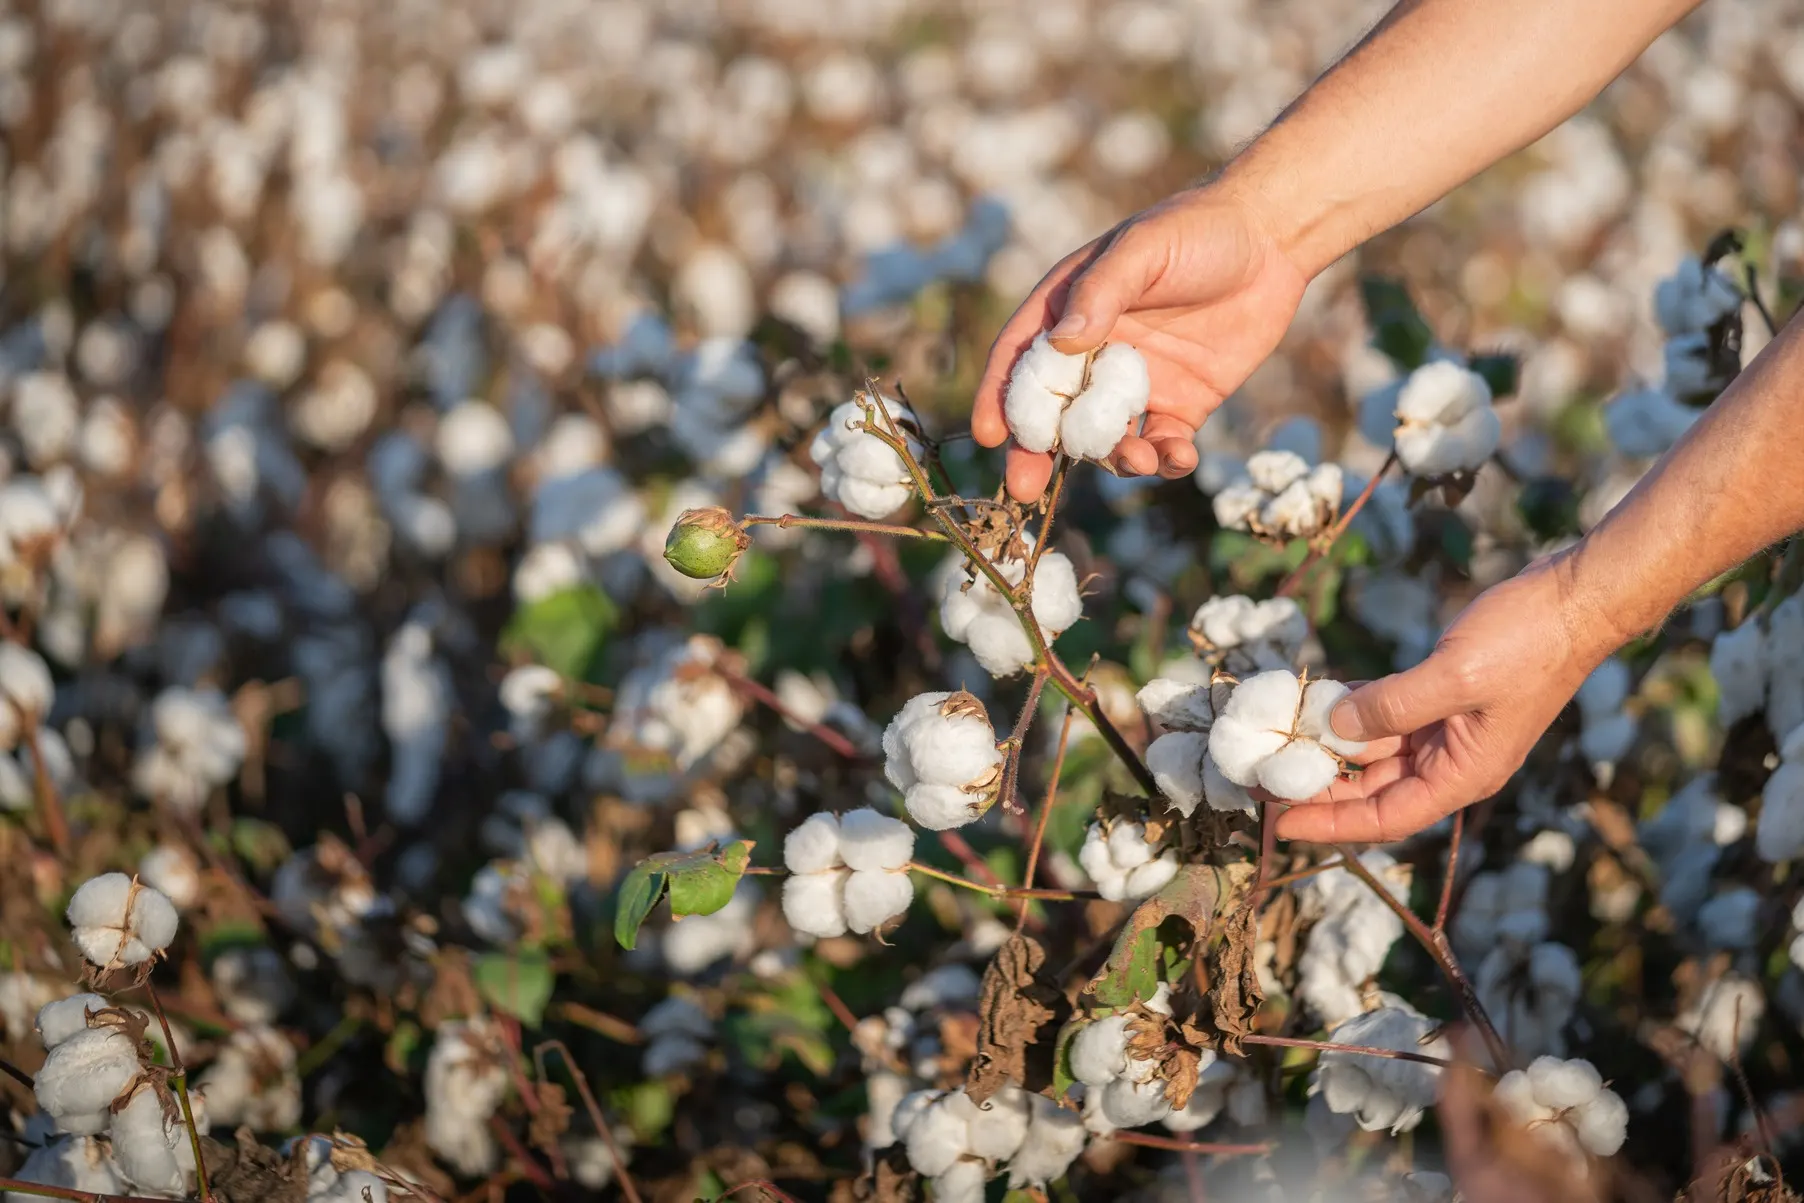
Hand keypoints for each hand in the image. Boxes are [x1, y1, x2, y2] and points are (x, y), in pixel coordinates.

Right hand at [971, 184, 1309, 501]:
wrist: (1272, 240)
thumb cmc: (1196, 230)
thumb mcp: (1142, 251)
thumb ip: (1100, 294)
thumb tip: (1062, 343)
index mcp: (1068, 311)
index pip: (1020, 359)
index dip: (999, 396)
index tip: (990, 434)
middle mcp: (1095, 353)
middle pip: (1053, 411)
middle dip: (1037, 452)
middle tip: (1026, 487)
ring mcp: (1136, 384)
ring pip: (1106, 438)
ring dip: (1112, 457)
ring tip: (1135, 457)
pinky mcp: (1181, 405)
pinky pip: (1162, 445)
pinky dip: (1166, 460)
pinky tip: (1180, 457)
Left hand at [1273, 554, 1616, 843]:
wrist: (1577, 598)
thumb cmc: (1528, 642)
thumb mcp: (1454, 675)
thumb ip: (1393, 705)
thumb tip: (1335, 725)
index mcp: (1463, 774)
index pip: (1386, 817)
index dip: (1330, 823)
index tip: (1279, 823)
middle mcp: (1453, 760)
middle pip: (1373, 789)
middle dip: (1318, 786)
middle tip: (1260, 780)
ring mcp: (1449, 728)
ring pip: (1374, 749)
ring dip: (1329, 744)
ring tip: (1275, 739)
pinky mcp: (1444, 695)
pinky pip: (1387, 711)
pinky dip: (1352, 706)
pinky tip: (1315, 697)